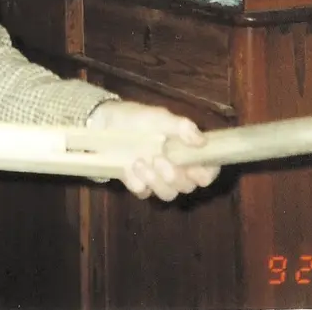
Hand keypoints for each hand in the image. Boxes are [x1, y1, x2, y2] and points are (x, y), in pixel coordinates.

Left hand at [87, 101, 219, 200]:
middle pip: (188, 186)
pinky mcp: (138, 184)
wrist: (104, 124)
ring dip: (156, 181)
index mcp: (186, 152)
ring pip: (168, 194)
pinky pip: (144, 193)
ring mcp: (157, 178)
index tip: (194, 168)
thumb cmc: (136, 118)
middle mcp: (175, 168)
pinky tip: (128, 167)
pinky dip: (138, 183)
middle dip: (174, 176)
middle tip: (158, 158)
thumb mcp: (158, 117)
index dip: (206, 174)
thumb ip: (180, 127)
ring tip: (138, 162)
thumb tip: (202, 140)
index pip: (207, 171)